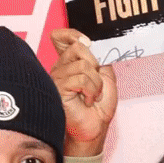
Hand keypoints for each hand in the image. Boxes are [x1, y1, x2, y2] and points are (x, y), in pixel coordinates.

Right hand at [49, 29, 117, 157]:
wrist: (95, 129)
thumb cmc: (98, 108)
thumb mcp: (106, 78)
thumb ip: (100, 59)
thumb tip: (91, 44)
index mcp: (70, 63)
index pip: (62, 37)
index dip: (72, 34)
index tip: (88, 43)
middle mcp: (61, 67)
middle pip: (79, 48)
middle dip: (95, 66)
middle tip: (96, 84)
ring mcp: (57, 77)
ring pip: (83, 65)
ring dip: (96, 83)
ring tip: (92, 96)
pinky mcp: (58, 88)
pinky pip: (81, 78)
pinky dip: (91, 91)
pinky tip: (87, 101)